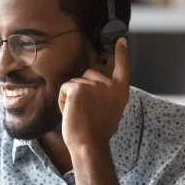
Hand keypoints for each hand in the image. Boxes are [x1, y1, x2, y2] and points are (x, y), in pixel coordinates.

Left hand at [58, 37, 129, 153]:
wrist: (90, 144)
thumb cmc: (97, 133)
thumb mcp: (111, 111)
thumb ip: (106, 96)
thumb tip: (95, 89)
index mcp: (120, 91)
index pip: (122, 67)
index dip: (121, 53)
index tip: (120, 40)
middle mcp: (109, 85)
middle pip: (89, 73)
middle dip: (82, 88)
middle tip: (85, 110)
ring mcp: (94, 85)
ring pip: (74, 83)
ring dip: (71, 98)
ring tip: (79, 114)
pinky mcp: (78, 88)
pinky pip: (64, 88)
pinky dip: (62, 101)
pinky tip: (70, 112)